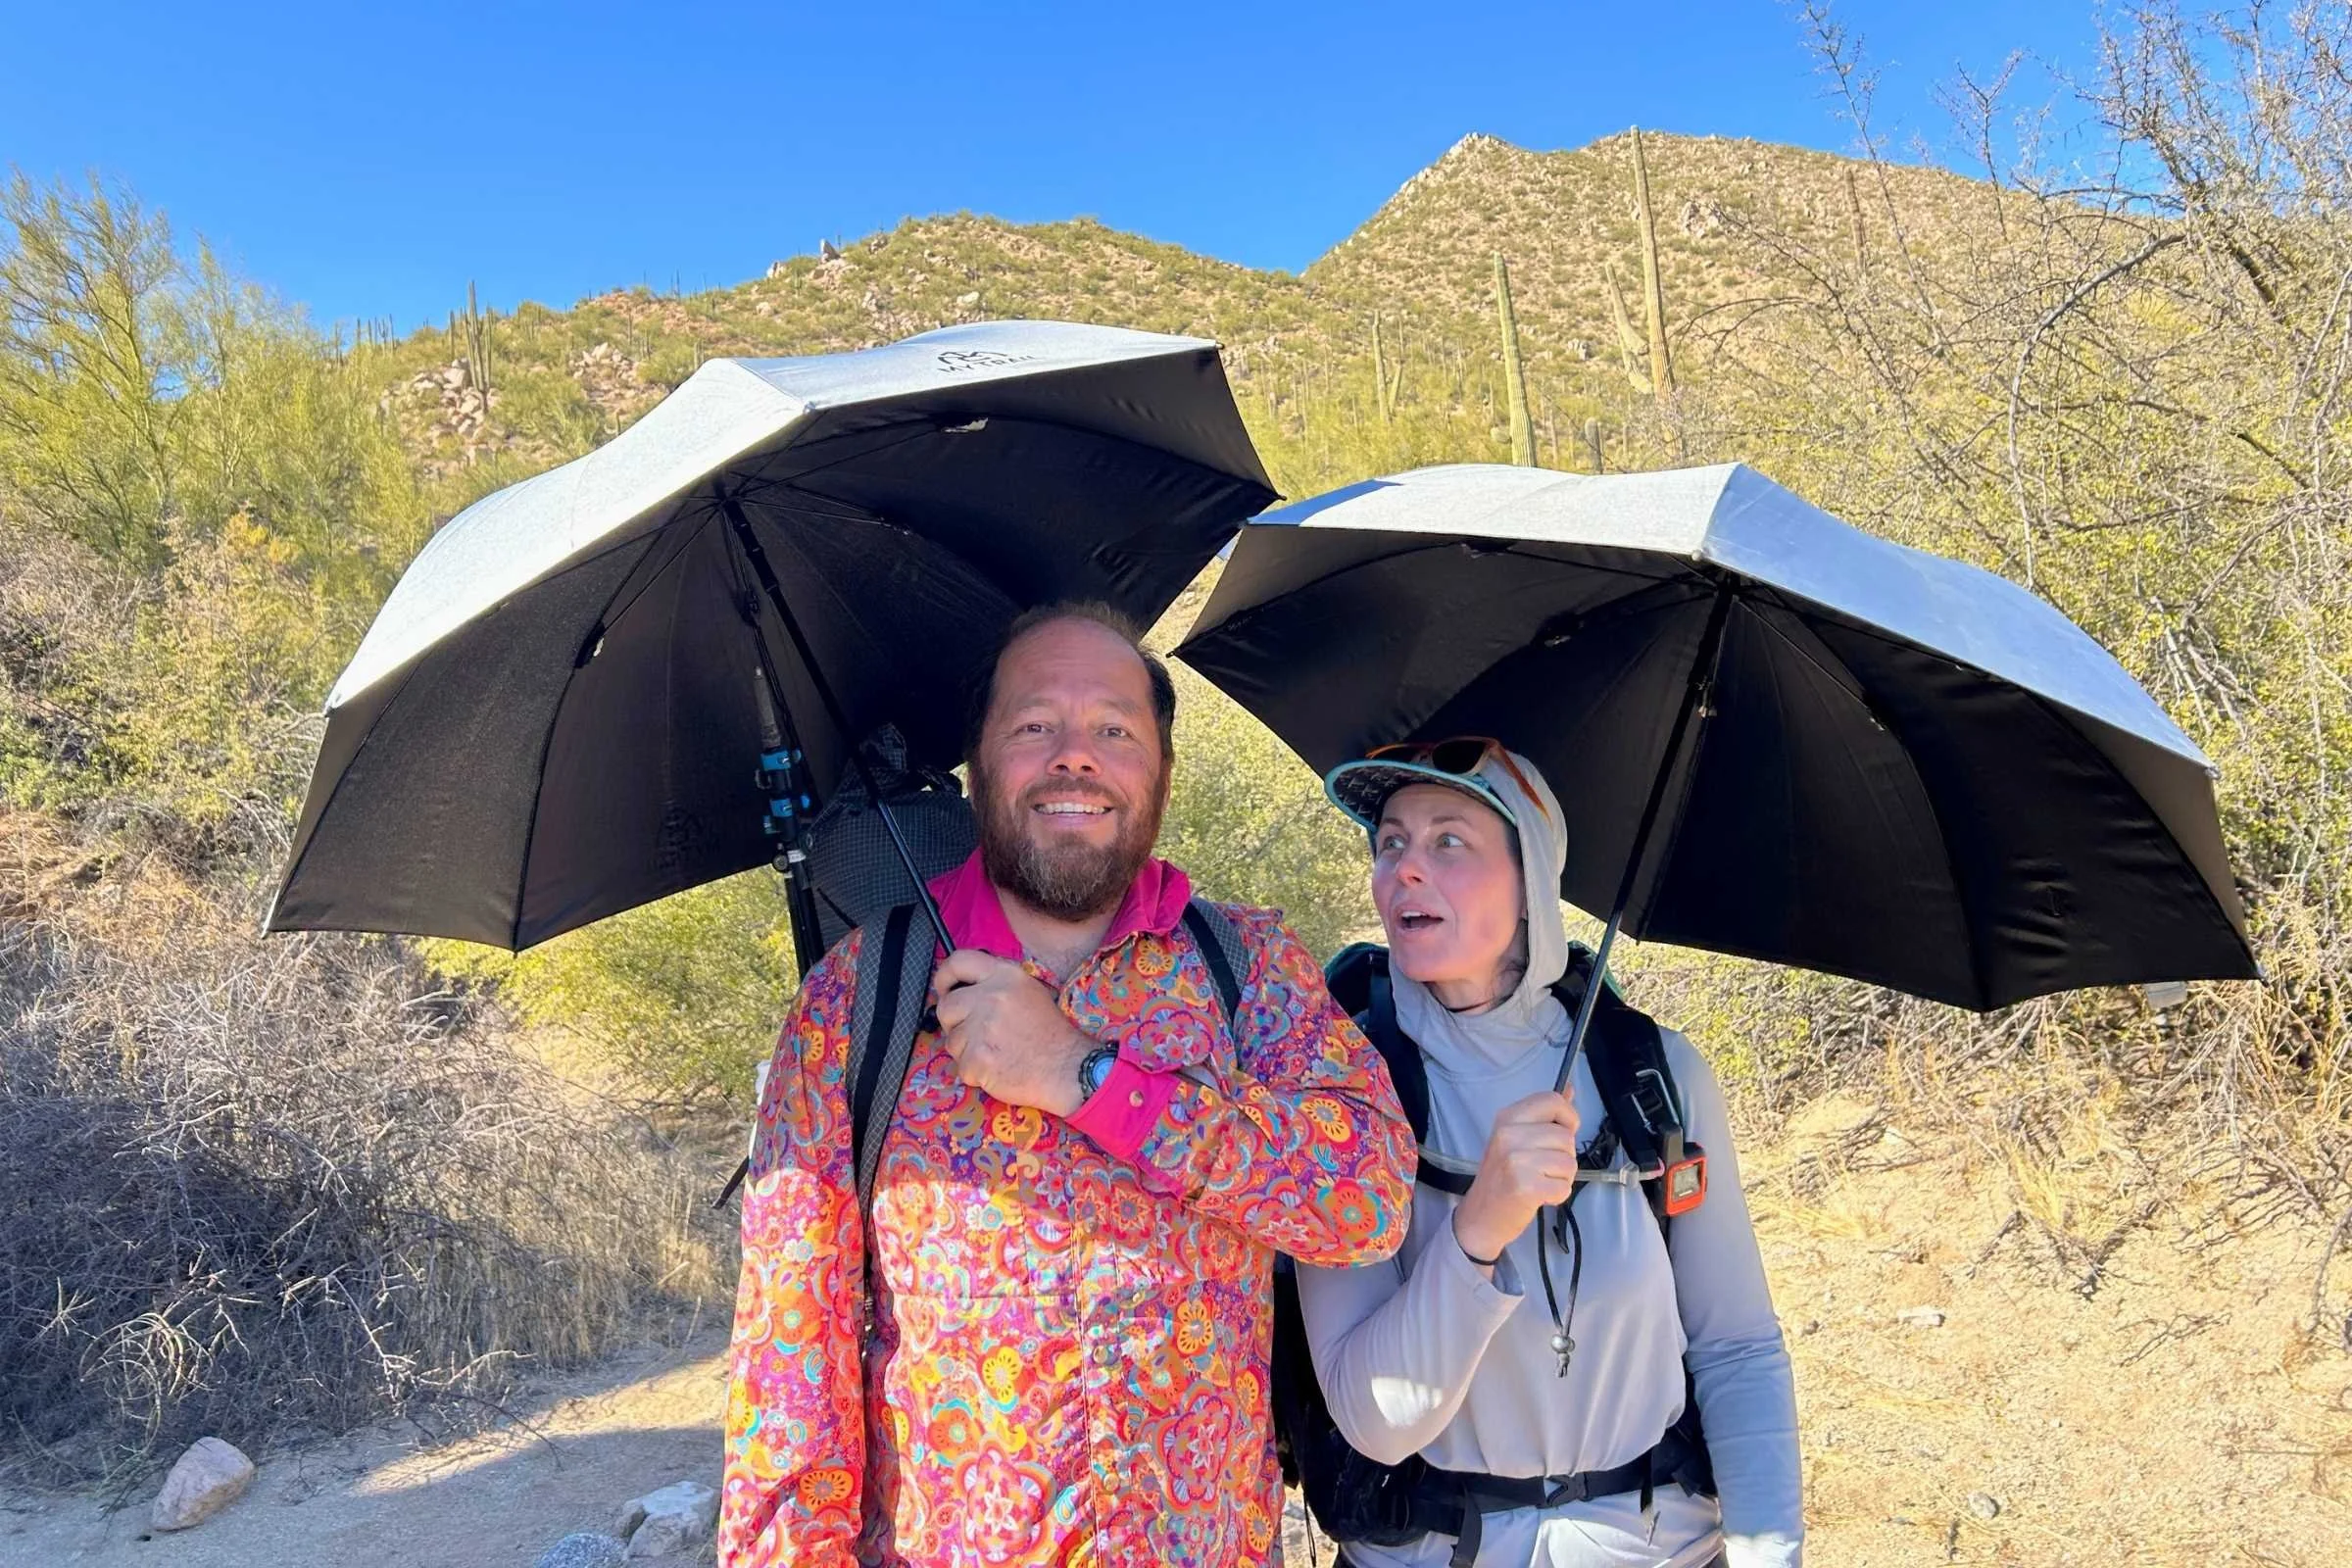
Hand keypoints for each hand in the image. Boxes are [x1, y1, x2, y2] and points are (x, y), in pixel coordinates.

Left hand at [933, 948, 1093, 1116]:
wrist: (1068, 1068)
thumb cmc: (1051, 1032)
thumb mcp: (1029, 991)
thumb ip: (995, 984)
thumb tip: (962, 987)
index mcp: (1004, 976)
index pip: (959, 961)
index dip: (944, 976)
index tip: (945, 989)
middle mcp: (990, 997)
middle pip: (946, 1006)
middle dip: (954, 1022)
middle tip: (974, 1033)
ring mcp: (982, 1029)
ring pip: (951, 1040)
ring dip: (966, 1050)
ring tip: (994, 1053)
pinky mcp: (977, 1059)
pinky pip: (961, 1066)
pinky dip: (975, 1072)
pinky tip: (997, 1069)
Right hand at [1451, 1091, 1582, 1265]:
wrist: (1481, 1216)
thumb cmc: (1502, 1176)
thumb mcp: (1516, 1138)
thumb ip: (1544, 1115)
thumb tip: (1569, 1090)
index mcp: (1507, 1117)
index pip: (1553, 1100)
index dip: (1568, 1117)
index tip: (1561, 1134)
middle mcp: (1509, 1134)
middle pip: (1566, 1136)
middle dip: (1564, 1156)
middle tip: (1542, 1167)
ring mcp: (1515, 1160)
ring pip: (1569, 1162)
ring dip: (1562, 1177)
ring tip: (1540, 1181)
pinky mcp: (1525, 1186)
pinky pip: (1564, 1186)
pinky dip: (1558, 1195)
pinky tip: (1540, 1195)